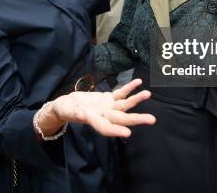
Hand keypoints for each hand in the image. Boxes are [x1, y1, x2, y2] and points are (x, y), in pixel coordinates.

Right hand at [39, 79, 155, 137]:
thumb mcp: (67, 111)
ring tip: (148, 94)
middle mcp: (105, 116)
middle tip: (152, 120)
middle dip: (136, 119)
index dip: (116, 131)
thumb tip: (82, 114)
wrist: (67, 105)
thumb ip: (75, 113)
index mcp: (94, 121)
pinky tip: (138, 82)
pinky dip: (129, 88)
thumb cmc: (65, 110)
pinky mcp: (108, 99)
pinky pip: (120, 93)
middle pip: (122, 118)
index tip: (128, 133)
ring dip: (136, 100)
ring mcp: (108, 107)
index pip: (106, 128)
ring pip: (125, 105)